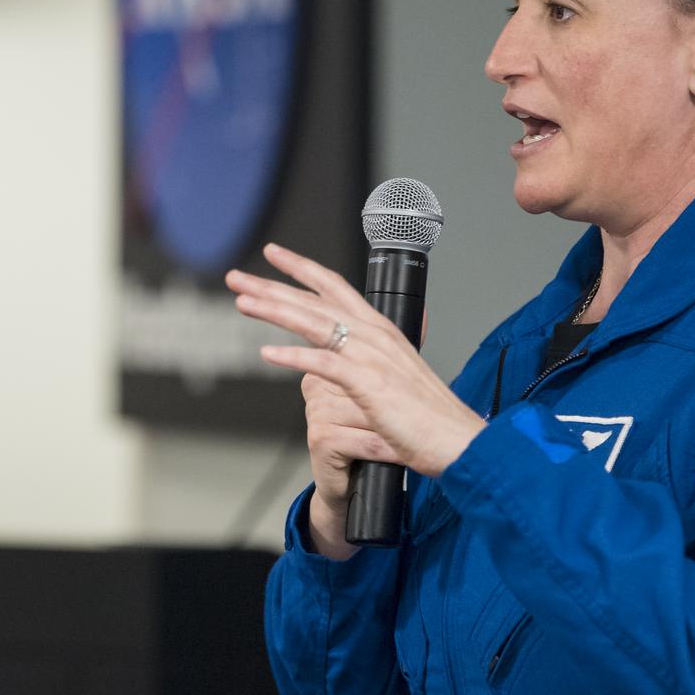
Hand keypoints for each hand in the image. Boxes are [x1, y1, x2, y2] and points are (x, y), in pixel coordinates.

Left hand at [225, 243, 484, 480]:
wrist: (456, 439)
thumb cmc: (427, 416)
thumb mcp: (394, 377)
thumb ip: (368, 361)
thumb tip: (340, 361)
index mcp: (380, 329)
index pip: (334, 286)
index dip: (302, 268)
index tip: (274, 255)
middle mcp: (374, 334)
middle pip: (314, 300)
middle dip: (272, 285)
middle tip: (237, 277)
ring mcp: (371, 356)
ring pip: (313, 323)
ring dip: (274, 311)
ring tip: (242, 302)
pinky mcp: (369, 382)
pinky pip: (323, 363)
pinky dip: (293, 358)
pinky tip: (266, 355)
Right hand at [291, 372, 389, 559]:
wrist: (351, 485)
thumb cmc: (367, 438)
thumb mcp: (376, 396)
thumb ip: (385, 362)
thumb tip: (419, 329)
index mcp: (326, 366)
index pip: (361, 359)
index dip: (389, 376)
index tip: (406, 389)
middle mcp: (316, 386)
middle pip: (368, 389)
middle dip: (392, 410)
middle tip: (407, 420)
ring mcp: (316, 412)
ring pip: (372, 416)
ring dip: (394, 432)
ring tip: (397, 440)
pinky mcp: (321, 439)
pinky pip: (368, 441)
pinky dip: (390, 450)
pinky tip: (397, 453)